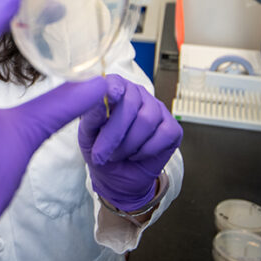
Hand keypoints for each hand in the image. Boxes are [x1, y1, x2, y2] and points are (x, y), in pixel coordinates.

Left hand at [78, 74, 182, 211]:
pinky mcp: (173, 128)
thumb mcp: (88, 136)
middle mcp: (138, 94)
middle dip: (114, 133)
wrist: (118, 178)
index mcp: (115, 90)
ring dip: (129, 144)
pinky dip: (147, 150)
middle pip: (131, 104)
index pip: (116, 82)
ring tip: (117, 155)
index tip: (111, 97)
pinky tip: (136, 155)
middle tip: (101, 154)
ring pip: (147, 120)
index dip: (114, 88)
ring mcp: (158, 110)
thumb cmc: (101, 151)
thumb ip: (91, 117)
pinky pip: (164, 134)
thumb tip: (98, 101)